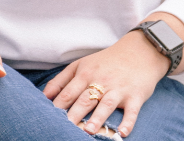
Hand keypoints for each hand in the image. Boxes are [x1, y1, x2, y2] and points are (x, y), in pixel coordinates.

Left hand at [43, 13, 183, 136]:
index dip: (58, 106)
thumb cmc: (105, 62)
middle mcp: (101, 81)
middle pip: (84, 100)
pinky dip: (128, 122)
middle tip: (64, 128)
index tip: (48, 119)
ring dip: (97, 118)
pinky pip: (131, 111)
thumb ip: (62, 80)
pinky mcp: (135, 96)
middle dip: (74, 114)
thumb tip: (44, 97)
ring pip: (106, 105)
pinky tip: (122, 133)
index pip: (68, 92)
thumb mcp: (81, 64)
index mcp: (85, 73)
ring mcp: (118, 89)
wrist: (138, 51)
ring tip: (87, 131)